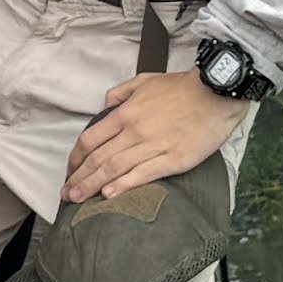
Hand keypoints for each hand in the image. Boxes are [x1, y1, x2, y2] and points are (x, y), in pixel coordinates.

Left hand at [65, 68, 245, 204]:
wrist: (217, 93)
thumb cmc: (182, 87)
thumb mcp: (144, 81)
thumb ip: (120, 93)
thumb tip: (104, 106)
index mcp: (125, 113)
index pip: (90, 139)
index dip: (76, 158)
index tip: (69, 171)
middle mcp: (134, 131)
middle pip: (98, 159)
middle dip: (78, 179)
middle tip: (66, 194)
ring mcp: (154, 146)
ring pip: (115, 169)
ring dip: (93, 186)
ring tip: (78, 200)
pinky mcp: (174, 160)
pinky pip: (144, 175)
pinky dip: (124, 186)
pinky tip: (109, 196)